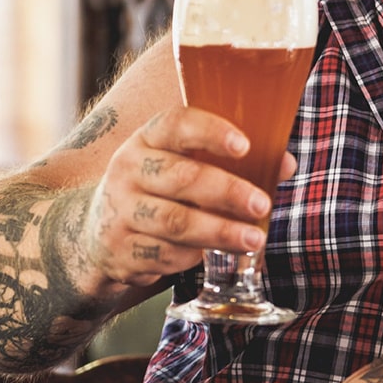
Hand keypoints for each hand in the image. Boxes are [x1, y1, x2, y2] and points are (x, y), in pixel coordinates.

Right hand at [82, 107, 294, 293]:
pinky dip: (193, 258)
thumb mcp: (183, 165)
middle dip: (227, 192)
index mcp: (146, 139)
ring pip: (175, 222)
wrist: (97, 234)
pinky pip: (164, 255)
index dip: (211, 132)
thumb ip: (233, 162)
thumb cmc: (159, 191)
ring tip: (254, 239)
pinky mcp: (119, 250)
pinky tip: (212, 256)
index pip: (176, 124)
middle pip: (182, 178)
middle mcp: (127, 170)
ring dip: (220, 232)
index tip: (245, 146)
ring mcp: (119, 211)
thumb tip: (285, 164)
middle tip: (261, 205)